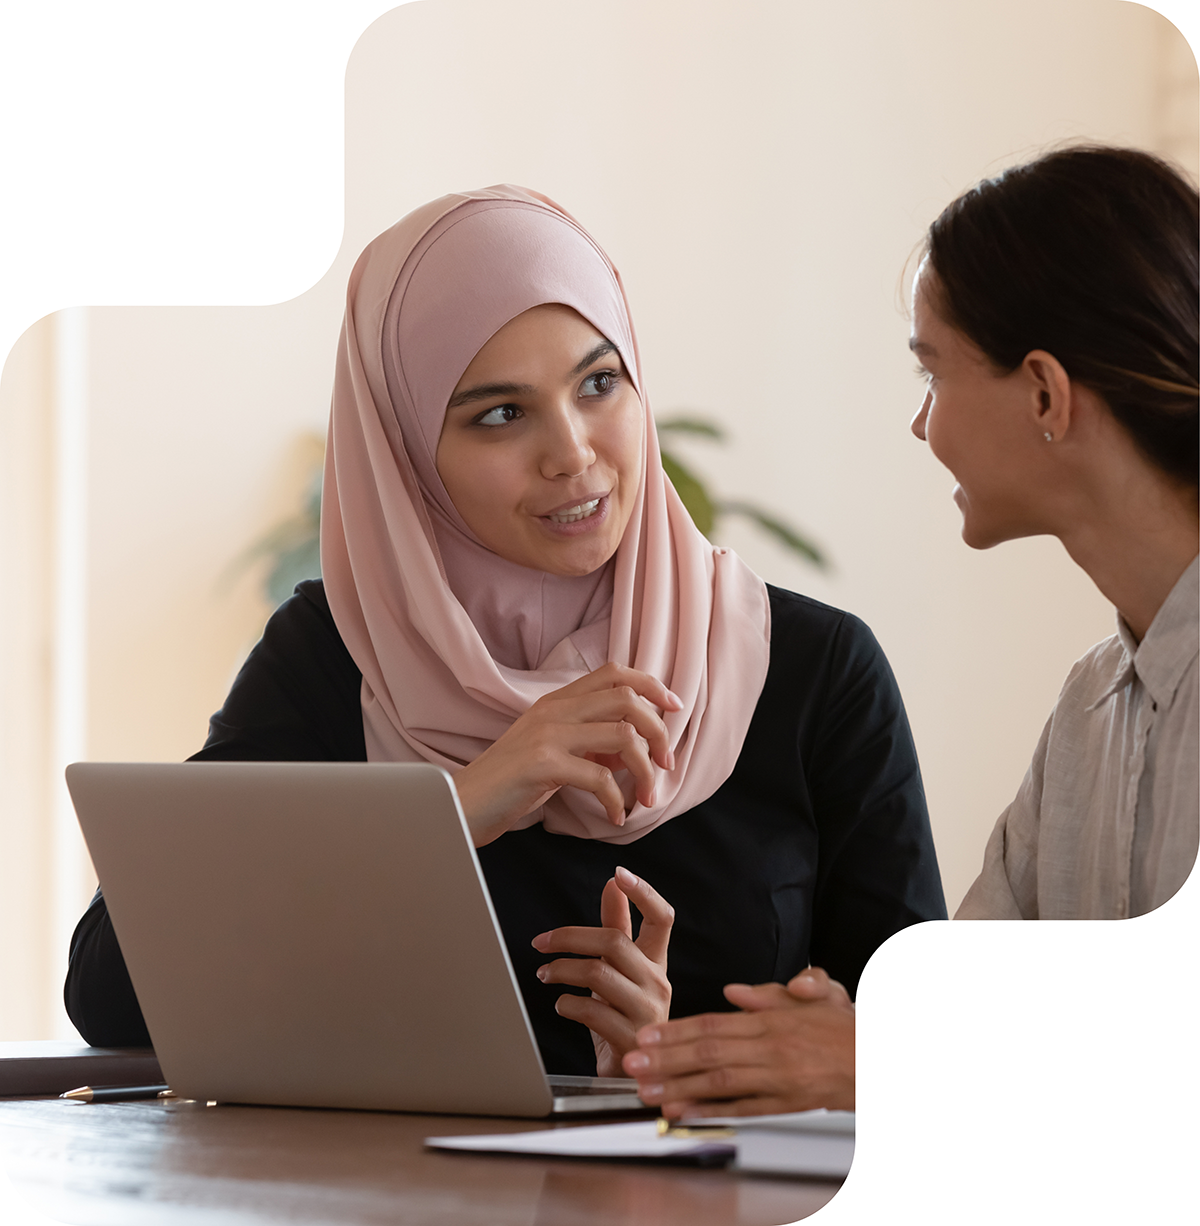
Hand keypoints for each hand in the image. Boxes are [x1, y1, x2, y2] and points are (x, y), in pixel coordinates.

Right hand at [454, 663, 681, 846]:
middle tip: (666, 764)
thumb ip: (589, 743)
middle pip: (627, 698)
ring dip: (645, 769)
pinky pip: (601, 777)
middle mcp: (553, 709)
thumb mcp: (552, 753)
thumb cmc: (508, 784)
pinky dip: (618, 799)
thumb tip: (632, 749)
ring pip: (623, 735)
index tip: (674, 708)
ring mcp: (547, 734)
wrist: (459, 805)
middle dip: (659, 731)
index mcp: (556, 701)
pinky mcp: (541, 764)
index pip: (614, 671)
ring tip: (646, 797)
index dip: (651, 684)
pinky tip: (616, 815)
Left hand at [532, 866, 672, 1077]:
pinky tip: (561, 1004)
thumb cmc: (622, 1015)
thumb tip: (612, 885)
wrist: (631, 1075)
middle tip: (540, 942)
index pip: (663, 918)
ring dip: (561, 970)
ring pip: (599, 973)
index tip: (619, 873)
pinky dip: (567, 1003)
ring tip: (544, 974)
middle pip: (615, 941)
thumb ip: (618, 927)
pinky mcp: (630, 1038)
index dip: (644, 893)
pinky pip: (592, 1010)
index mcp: (656, 961)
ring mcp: (647, 1011)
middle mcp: (657, 982)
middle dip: (569, 936)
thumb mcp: (620, 970)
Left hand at [621, 966, 854, 1117]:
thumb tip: (732, 992)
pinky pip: (744, 1109)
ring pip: (720, 1083)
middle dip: (666, 1058)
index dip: (677, 1030)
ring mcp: (778, 1079)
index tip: (647, 1034)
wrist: (883, 1060)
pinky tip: (686, 1113)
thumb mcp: (812, 996)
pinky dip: (712, 1112)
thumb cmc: (844, 1028)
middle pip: (708, 1052)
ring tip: (648, 1091)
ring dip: (680, 1087)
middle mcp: (770, 1049)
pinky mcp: (787, 1105)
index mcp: (771, 1020)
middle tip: (632, 1062)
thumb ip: (769, 994)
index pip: (713, 1023)